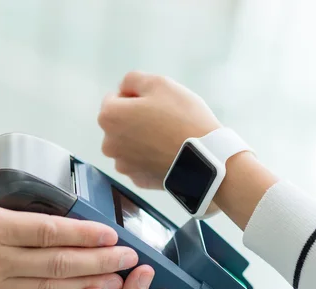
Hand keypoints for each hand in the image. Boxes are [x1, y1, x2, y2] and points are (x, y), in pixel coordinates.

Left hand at [98, 71, 220, 188]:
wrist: (206, 158)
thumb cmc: (183, 117)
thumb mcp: (160, 83)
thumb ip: (133, 79)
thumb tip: (124, 90)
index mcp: (109, 117)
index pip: (115, 99)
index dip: (136, 97)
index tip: (157, 104)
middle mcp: (109, 144)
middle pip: (120, 125)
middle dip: (135, 121)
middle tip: (164, 121)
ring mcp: (123, 166)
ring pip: (129, 146)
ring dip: (141, 141)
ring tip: (167, 140)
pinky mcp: (138, 181)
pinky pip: (141, 164)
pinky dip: (150, 159)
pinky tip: (167, 155)